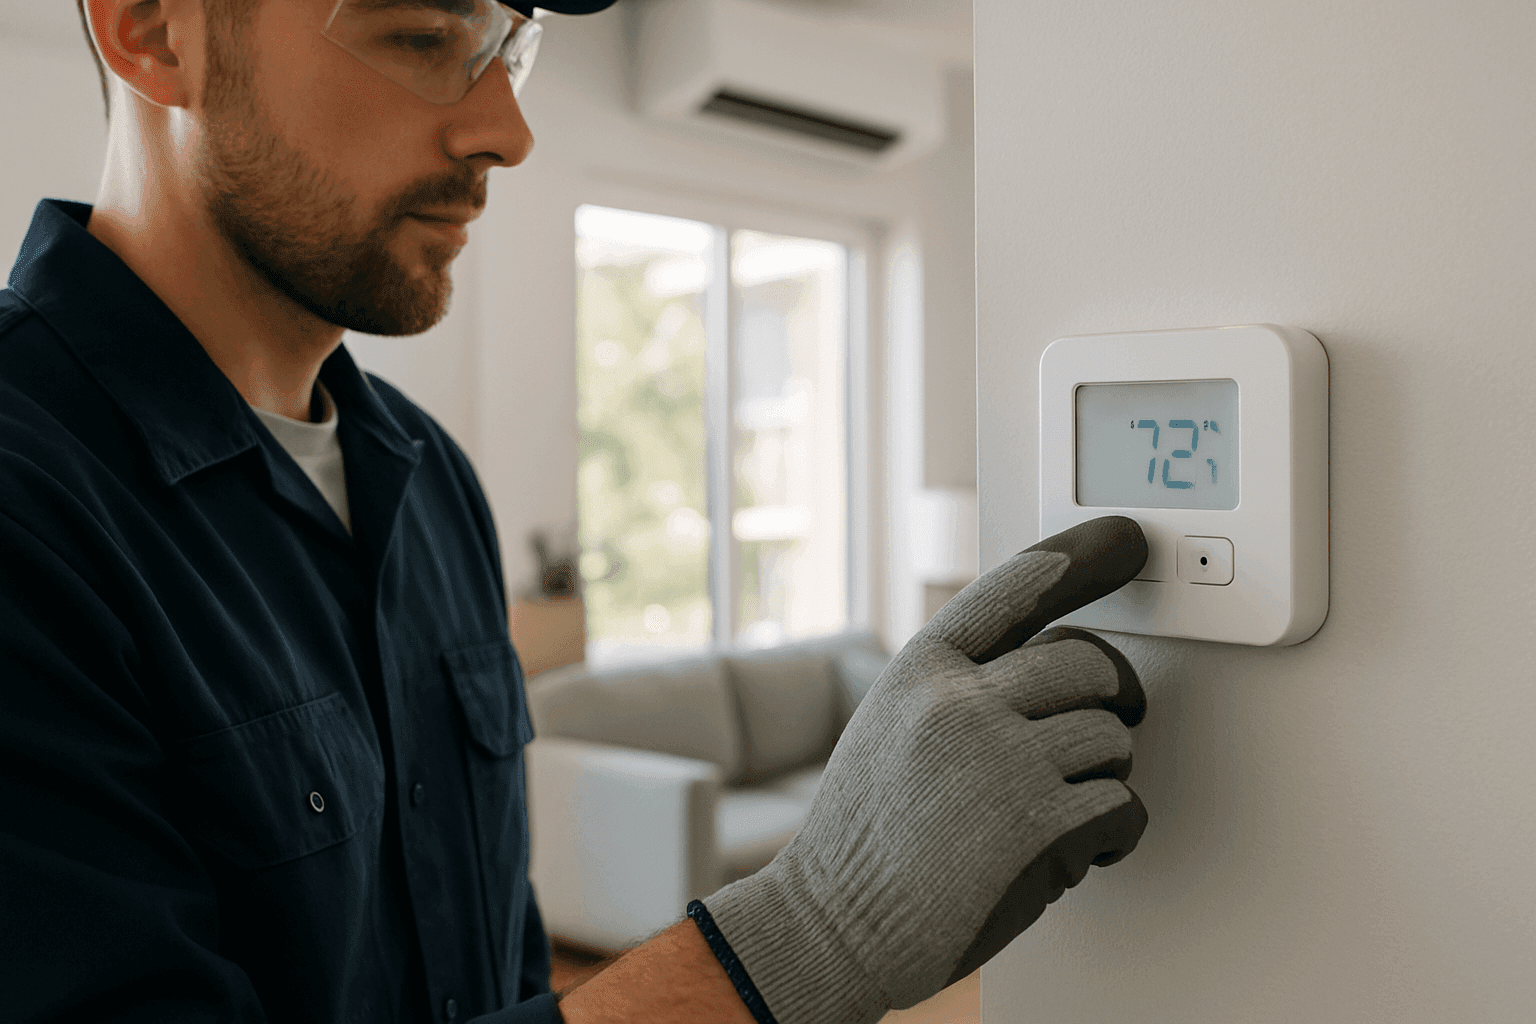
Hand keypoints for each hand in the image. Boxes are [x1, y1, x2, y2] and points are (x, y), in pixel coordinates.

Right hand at [701, 516, 1150, 1023]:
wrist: (833, 921)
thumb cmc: (864, 832)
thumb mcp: (893, 722)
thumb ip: (960, 684)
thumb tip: (1051, 667)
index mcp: (923, 668)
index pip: (1017, 586)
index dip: (1083, 557)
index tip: (1125, 541)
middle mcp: (960, 701)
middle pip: (1088, 663)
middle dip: (1110, 698)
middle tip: (1105, 724)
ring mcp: (1000, 760)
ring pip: (1112, 736)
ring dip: (1103, 775)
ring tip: (1057, 806)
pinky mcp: (1037, 825)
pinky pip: (1122, 805)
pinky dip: (1114, 831)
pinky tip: (1077, 846)